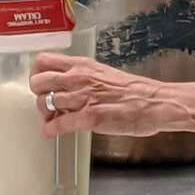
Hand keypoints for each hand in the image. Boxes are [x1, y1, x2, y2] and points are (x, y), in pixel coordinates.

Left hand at [28, 53, 187, 138]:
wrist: (156, 103)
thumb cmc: (135, 90)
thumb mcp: (104, 74)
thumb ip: (84, 78)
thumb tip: (67, 88)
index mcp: (83, 65)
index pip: (43, 61)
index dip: (38, 74)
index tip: (43, 83)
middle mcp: (79, 78)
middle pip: (38, 82)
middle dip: (38, 94)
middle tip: (48, 104)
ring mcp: (83, 98)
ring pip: (44, 103)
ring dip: (44, 114)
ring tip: (53, 119)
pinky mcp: (89, 118)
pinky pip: (58, 125)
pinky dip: (51, 131)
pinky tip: (53, 133)